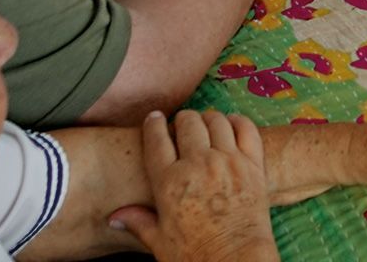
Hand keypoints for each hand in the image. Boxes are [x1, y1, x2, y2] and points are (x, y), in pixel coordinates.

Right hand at [110, 110, 278, 261]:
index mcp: (170, 182)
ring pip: (216, 121)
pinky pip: (246, 129)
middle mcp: (198, 164)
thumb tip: (114, 218)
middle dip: (181, 120)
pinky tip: (230, 125)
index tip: (153, 119)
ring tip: (204, 126)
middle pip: (188, 122)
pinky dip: (237, 121)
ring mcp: (228, 161)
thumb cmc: (196, 256)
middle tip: (181, 126)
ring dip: (207, 120)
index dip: (153, 124)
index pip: (156, 139)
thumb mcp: (160, 242)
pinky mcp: (253, 164)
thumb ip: (138, 222)